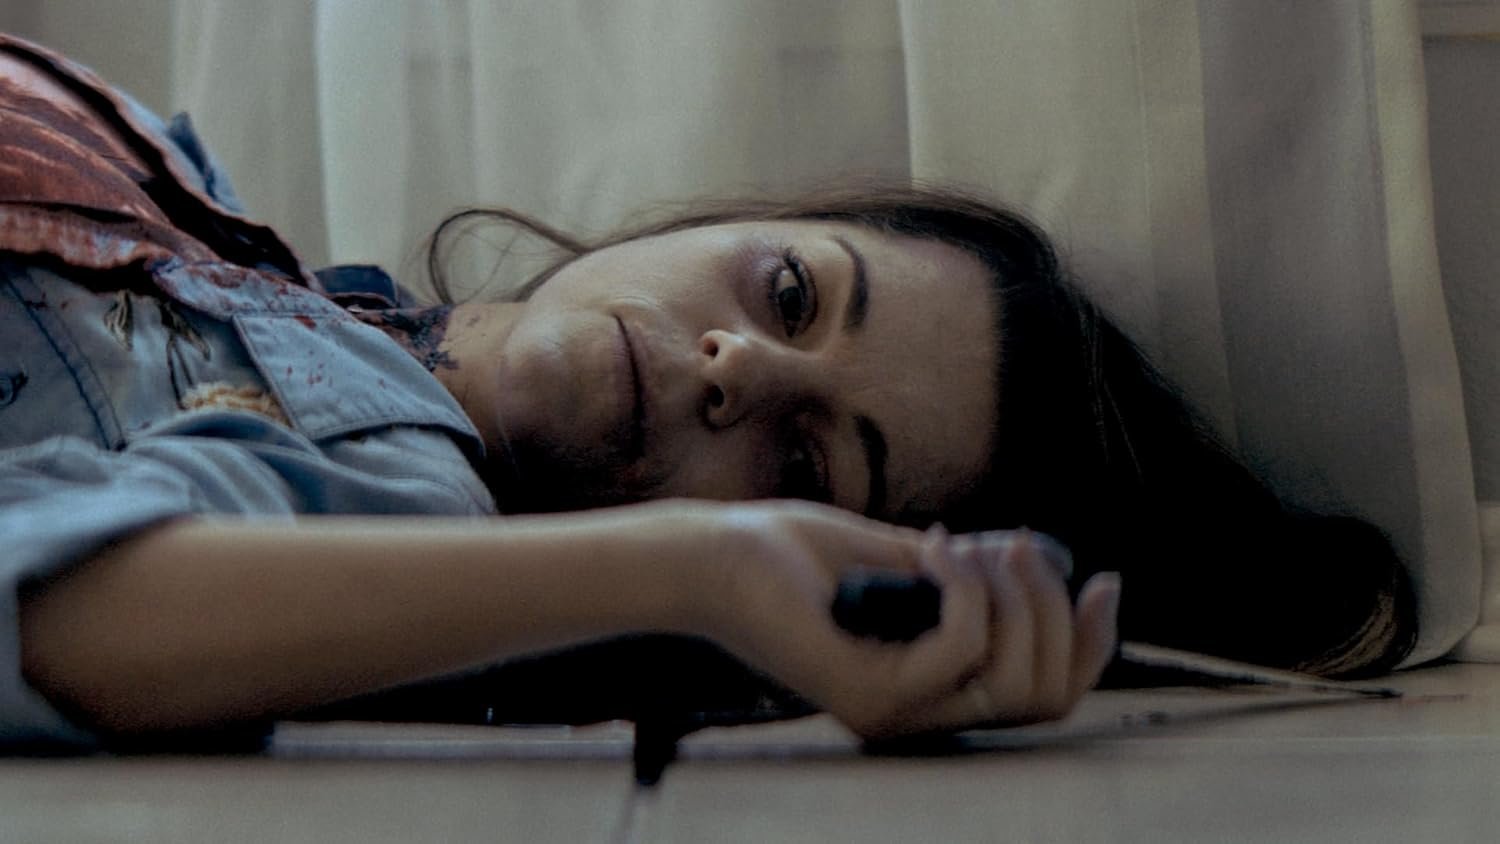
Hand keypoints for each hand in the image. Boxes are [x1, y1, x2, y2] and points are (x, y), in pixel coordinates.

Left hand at [692, 500, 1119, 739]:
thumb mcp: (909, 562)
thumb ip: (975, 576)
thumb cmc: (803, 557)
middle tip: (1015, 543)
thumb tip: (1049, 566)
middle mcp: (923, 719)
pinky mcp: (873, 694)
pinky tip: (929, 545)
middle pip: (1046, 693)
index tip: (1103, 580)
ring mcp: (898, 714)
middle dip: (1052, 608)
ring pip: (1013, 673)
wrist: (722, 559)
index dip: (1090, 645)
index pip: (1046, 699)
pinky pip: (963, 645)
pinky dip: (962, 584)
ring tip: (964, 540)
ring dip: (1008, 591)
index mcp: (937, 692)